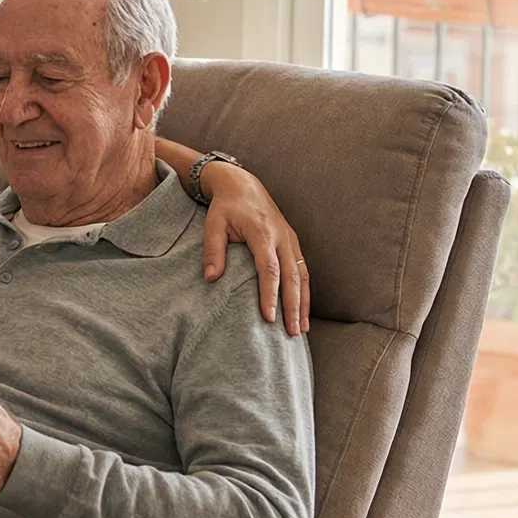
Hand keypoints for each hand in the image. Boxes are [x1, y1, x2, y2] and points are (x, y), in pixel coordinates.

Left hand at [200, 162, 309, 335]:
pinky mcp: (293, 243)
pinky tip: (303, 311)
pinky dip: (305, 292)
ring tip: (301, 330)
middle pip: (291, 277)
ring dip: (303, 303)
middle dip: (293, 307)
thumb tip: (212, 278)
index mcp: (262, 233)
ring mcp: (291, 240)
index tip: (268, 317)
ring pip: (302, 276)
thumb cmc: (226, 206)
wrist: (243, 185)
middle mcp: (282, 238)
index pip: (269, 269)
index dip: (270, 294)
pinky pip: (303, 271)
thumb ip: (213, 250)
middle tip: (291, 332)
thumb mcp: (213, 223)